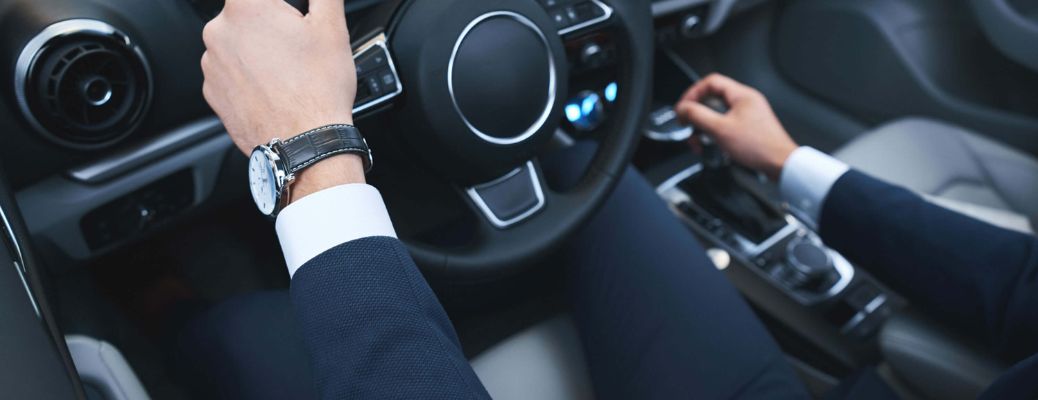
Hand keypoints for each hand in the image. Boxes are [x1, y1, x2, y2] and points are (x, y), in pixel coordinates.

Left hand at [202, 0, 364, 200]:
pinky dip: (249, 80)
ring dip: (259, 54)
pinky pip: (231, 76)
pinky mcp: (212, 93)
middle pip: (247, 18)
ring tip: (288, 75)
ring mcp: (212, 65)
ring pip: (238, 47)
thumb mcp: (332, 27)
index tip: (291, 23)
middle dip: (271, 28)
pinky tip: (274, 91)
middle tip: (297, 49)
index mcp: (245, 6)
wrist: (304, 143)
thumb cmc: (317, 89)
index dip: (279, 8)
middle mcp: (218, 32)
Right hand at [674, 74, 797, 179]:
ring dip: (705, 128)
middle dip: (697, 115)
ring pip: (718, 115)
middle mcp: (746, 102)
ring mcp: (748, 115)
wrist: (780, 164)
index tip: (683, 108)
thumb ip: (697, 116)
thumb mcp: (720, 130)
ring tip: (700, 141)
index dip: (692, 93)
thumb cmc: (759, 147)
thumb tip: (683, 108)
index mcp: (742, 95)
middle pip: (712, 99)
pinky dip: (715, 134)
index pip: (710, 82)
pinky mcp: (749, 128)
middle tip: (688, 126)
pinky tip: (713, 146)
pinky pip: (725, 125)